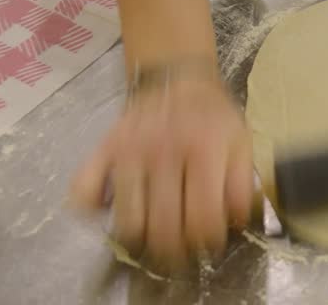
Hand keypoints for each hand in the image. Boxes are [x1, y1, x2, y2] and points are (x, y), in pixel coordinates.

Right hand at [70, 77, 253, 271]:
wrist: (178, 76)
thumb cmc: (213, 115)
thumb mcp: (241, 142)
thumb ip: (241, 184)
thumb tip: (235, 224)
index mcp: (203, 150)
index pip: (202, 216)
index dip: (208, 240)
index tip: (210, 244)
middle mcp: (164, 152)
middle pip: (164, 226)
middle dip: (176, 250)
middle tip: (182, 251)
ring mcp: (129, 152)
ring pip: (128, 220)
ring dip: (142, 240)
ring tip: (154, 238)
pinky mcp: (104, 149)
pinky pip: (85, 192)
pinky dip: (93, 212)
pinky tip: (114, 212)